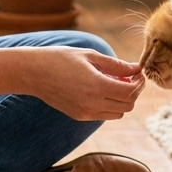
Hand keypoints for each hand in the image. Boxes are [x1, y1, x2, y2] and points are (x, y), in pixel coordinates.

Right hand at [0, 46, 145, 121]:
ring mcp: (85, 113)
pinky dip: (110, 105)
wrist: (33, 72)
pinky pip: (103, 115)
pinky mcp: (79, 116)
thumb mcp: (90, 56)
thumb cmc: (60, 58)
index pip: (130, 92)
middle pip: (127, 105)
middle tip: (130, 77)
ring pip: (117, 113)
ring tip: (116, 83)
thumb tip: (136, 69)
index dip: (139, 83)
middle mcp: (92, 103)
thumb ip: (116, 65)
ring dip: (122, 100)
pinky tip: (102, 90)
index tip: (138, 72)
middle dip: (133, 92)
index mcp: (96, 86)